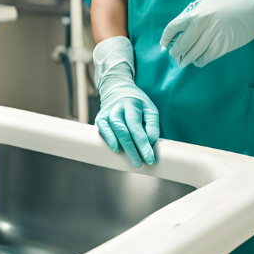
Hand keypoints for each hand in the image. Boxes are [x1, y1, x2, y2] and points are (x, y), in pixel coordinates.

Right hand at [93, 36, 159, 167]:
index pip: (138, 127)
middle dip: (133, 149)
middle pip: (125, 130)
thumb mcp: (150, 109)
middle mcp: (119, 108)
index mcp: (133, 104)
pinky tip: (116, 149)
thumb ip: (152, 126)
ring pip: (114, 130)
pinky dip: (109, 139)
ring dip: (123, 147)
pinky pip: (102, 130)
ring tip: (133, 160)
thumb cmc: (138, 103)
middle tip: (140, 164)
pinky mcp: (100, 117)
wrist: (118, 89)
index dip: (144, 144)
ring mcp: (108, 112)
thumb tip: (150, 143)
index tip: (150, 159)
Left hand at [160, 0, 253, 68]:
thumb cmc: (232, 3)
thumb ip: (193, 13)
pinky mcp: (224, 45)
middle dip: (175, 53)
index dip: (166, 38)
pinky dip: (200, 61)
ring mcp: (213, 35)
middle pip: (181, 45)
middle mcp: (202, 23)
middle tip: (175, 57)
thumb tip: (179, 27)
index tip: (164, 45)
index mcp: (196, 12)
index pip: (173, 27)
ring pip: (192, 54)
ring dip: (186, 60)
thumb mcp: (208, 1)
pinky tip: (200, 59)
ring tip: (185, 61)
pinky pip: (206, 58)